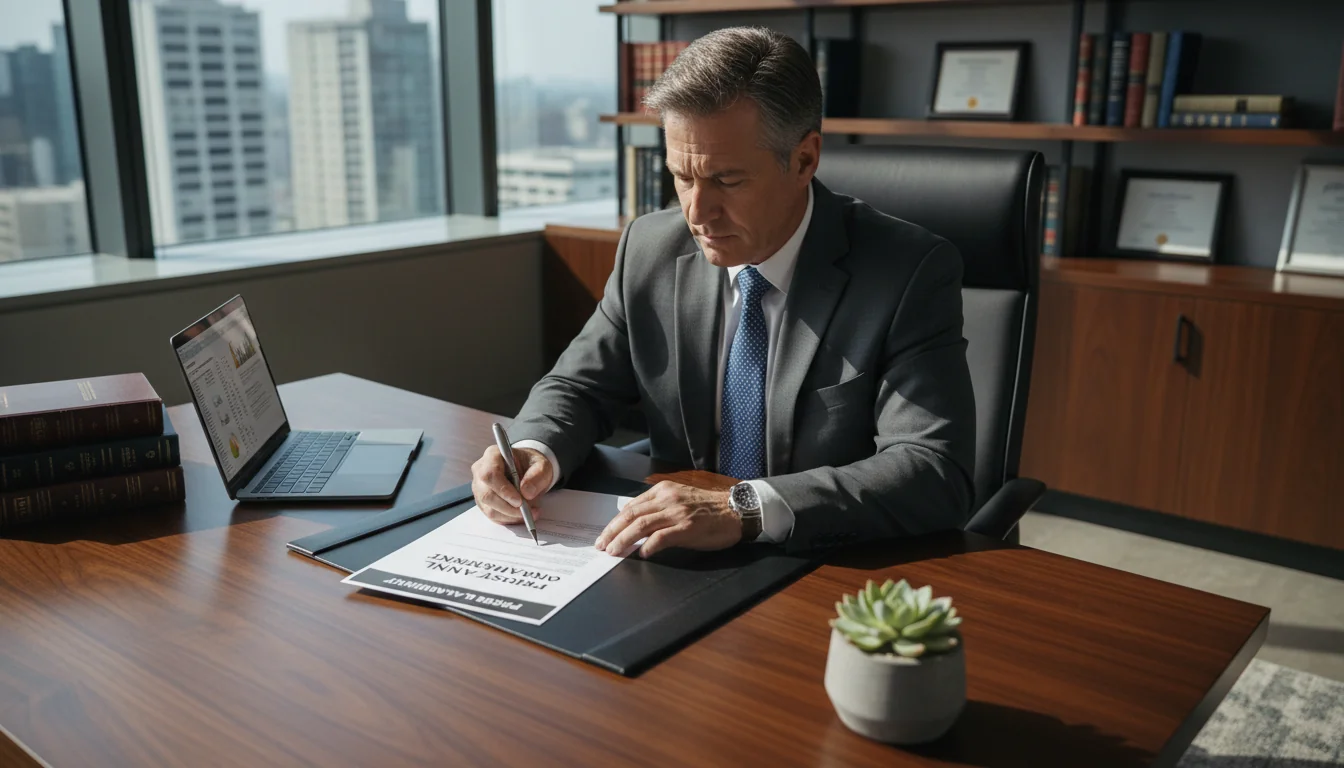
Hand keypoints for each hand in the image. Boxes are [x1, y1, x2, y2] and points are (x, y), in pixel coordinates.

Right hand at [471, 445, 552, 524]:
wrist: (528, 471)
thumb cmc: (532, 465)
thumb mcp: (542, 465)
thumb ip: (537, 475)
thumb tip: (526, 492)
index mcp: (492, 455)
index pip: (490, 474)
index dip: (503, 490)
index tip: (519, 501)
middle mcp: (480, 470)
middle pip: (487, 494)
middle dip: (508, 507)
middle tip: (528, 510)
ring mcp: (479, 488)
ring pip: (489, 508)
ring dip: (511, 515)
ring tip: (530, 512)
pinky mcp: (483, 502)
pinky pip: (492, 515)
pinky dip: (509, 519)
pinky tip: (521, 515)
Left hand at [594, 481, 741, 557]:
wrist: (737, 510)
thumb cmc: (709, 509)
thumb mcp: (680, 500)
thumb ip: (658, 508)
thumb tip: (635, 522)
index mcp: (663, 491)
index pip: (631, 506)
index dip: (615, 522)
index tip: (605, 535)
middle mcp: (667, 498)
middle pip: (631, 515)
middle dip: (612, 531)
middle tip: (602, 545)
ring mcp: (677, 513)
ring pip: (641, 525)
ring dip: (623, 540)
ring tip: (614, 552)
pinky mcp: (687, 528)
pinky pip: (661, 537)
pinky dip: (648, 546)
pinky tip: (641, 554)